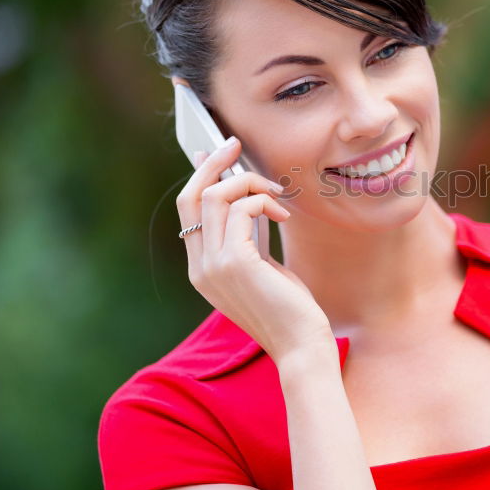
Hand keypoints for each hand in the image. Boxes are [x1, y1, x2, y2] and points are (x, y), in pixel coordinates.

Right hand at [175, 135, 334, 363]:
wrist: (301, 346)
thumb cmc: (288, 307)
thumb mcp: (260, 265)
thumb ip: (245, 236)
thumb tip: (243, 197)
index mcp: (202, 268)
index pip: (188, 210)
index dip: (200, 176)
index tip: (215, 152)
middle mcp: (200, 266)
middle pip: (191, 196)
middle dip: (214, 164)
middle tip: (236, 144)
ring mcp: (213, 266)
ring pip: (216, 195)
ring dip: (250, 183)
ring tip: (277, 195)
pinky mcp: (235, 263)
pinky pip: (242, 209)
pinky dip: (264, 201)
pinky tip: (283, 215)